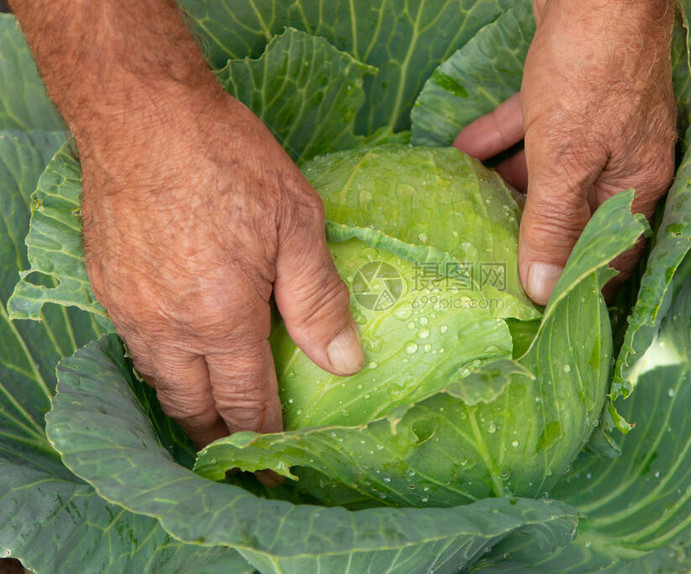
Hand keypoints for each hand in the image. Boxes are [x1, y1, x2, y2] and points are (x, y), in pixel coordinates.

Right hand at [78, 84, 363, 446]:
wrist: (143, 114)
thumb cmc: (228, 161)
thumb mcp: (297, 224)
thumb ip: (319, 301)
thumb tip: (344, 364)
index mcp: (221, 319)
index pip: (247, 402)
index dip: (267, 439)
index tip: (278, 466)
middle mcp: (168, 327)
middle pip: (194, 408)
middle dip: (222, 439)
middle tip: (245, 456)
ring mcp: (130, 308)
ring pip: (160, 383)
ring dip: (189, 406)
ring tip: (213, 417)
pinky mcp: (108, 285)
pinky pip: (137, 347)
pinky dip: (163, 367)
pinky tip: (181, 357)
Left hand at [455, 0, 675, 302]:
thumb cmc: (592, 74)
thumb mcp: (566, 161)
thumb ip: (552, 225)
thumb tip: (541, 291)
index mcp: (636, 185)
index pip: (611, 254)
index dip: (576, 283)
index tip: (537, 307)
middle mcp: (621, 160)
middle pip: (574, 215)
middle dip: (534, 237)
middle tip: (492, 265)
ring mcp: (595, 125)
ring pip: (549, 173)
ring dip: (510, 189)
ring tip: (470, 214)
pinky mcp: (567, 94)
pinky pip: (530, 131)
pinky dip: (500, 142)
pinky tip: (462, 151)